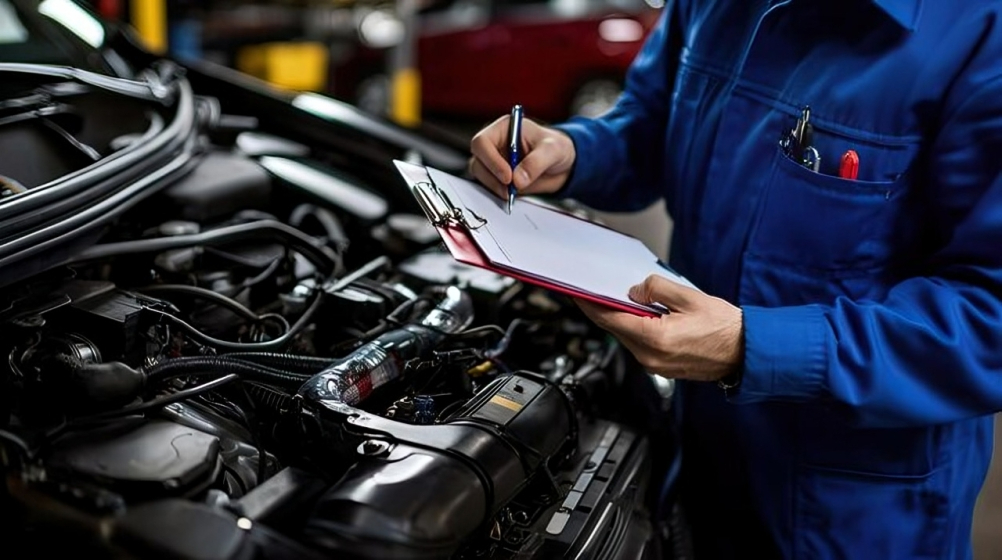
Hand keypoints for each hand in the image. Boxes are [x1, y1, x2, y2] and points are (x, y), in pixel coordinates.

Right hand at [468, 115, 575, 198]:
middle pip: (478, 161)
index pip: (482, 142)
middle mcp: (495, 144)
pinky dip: (498, 193)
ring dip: (494, 187)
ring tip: (513, 193)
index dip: (491, 160)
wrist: (563, 165)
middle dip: (492, 178)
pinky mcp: (497, 178)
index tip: (508, 176)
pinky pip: (489, 187)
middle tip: (510, 189)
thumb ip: (536, 163)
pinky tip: (512, 195)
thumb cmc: (557, 147)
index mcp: (504, 128)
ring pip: (481, 176)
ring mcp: (494, 162)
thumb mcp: (552, 150)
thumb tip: (517, 180)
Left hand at [577, 275, 743, 381]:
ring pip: (626, 338)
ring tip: (622, 300)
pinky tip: (640, 317)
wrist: (746, 352)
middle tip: (595, 292)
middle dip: (604, 309)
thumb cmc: (724, 328)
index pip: (610, 318)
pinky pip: (639, 346)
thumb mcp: (689, 297)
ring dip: (622, 320)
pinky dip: (635, 330)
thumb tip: (635, 291)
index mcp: (655, 338)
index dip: (590, 304)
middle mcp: (650, 357)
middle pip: (615, 329)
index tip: (579, 294)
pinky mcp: (661, 368)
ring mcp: (655, 366)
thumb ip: (656, 289)